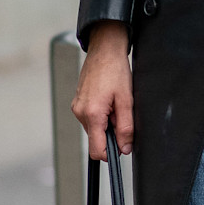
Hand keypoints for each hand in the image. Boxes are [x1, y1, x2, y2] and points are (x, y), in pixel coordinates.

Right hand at [72, 22, 132, 158]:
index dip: (110, 154)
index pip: (96, 150)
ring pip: (94, 128)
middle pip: (96, 139)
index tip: (121, 147)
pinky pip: (90, 118)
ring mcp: (77, 107)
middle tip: (120, 113)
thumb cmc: (115, 70)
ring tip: (114, 103)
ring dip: (106, 122)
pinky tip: (107, 100)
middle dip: (111, 133)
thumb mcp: (126, 100)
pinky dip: (101, 115)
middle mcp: (80, 112)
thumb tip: (125, 147)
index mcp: (92, 114)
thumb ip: (126, 127)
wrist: (104, 50)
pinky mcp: (77, 103)